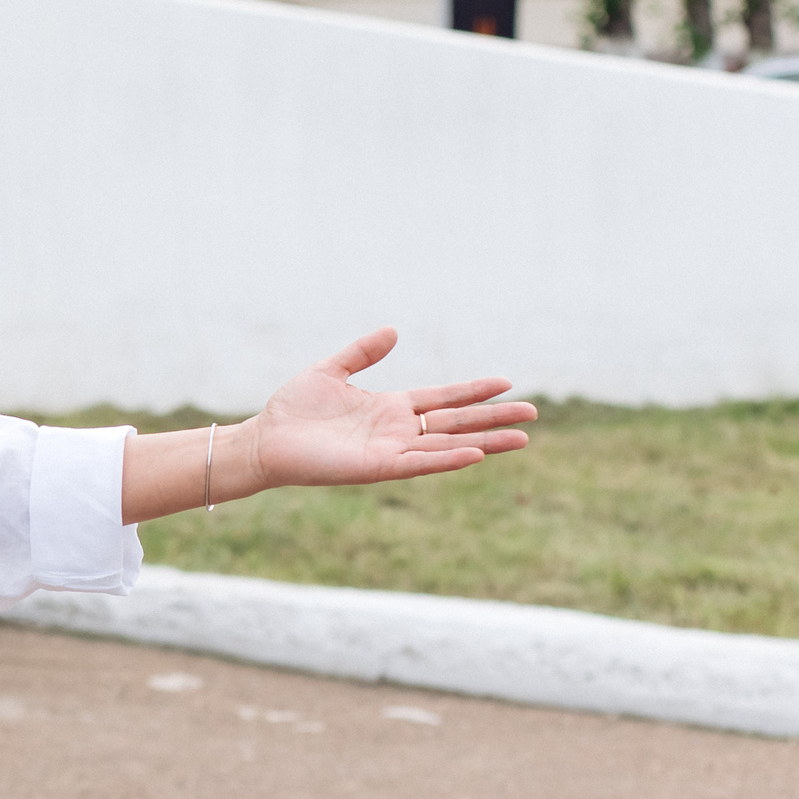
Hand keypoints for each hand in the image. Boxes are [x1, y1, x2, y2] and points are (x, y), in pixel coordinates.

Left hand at [243, 327, 534, 491]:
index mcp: (390, 408)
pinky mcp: (377, 468)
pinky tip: (476, 453)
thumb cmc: (293, 410)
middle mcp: (397, 431)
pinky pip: (419, 463)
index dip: (473, 391)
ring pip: (448, 445)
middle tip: (533, 414)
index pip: (443, 398)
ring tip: (522, 439)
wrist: (265, 440)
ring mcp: (391, 451)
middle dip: (493, 418)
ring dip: (485, 441)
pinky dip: (447, 458)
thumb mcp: (331, 371)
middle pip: (456, 422)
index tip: (506, 383)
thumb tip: (393, 330)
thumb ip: (362, 353)